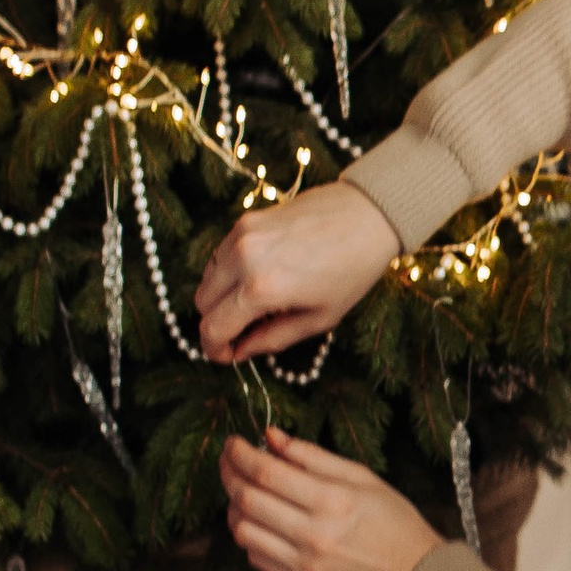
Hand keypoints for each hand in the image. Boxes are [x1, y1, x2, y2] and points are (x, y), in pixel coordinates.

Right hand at [196, 183, 399, 363]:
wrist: (368, 216)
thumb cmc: (352, 271)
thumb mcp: (319, 318)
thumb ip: (272, 339)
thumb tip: (240, 352)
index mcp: (261, 288)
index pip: (212, 327)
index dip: (214, 349)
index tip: (226, 355)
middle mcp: (243, 259)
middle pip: (202, 302)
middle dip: (216, 322)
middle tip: (241, 331)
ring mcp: (241, 235)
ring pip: (207, 277)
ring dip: (220, 296)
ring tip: (254, 304)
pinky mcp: (246, 219)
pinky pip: (220, 254)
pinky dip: (228, 272)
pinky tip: (256, 277)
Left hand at [220, 425, 440, 570]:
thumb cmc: (394, 523)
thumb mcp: (363, 478)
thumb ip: (313, 456)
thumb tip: (271, 436)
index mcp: (333, 501)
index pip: (267, 472)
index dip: (241, 454)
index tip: (233, 442)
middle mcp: (314, 534)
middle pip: (247, 499)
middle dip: (229, 473)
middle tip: (229, 460)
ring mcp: (303, 563)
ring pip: (242, 530)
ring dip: (234, 506)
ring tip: (244, 492)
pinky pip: (254, 556)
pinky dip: (248, 534)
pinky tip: (260, 521)